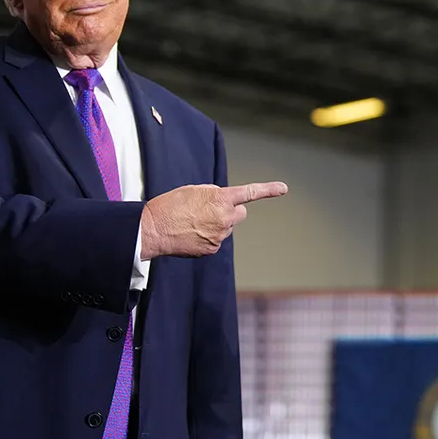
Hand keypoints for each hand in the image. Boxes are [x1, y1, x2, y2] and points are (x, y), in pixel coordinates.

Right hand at [139, 182, 287, 259]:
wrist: (153, 229)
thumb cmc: (171, 205)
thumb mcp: (194, 191)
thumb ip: (215, 194)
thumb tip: (225, 202)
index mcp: (221, 199)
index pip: (249, 192)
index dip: (268, 190)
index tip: (284, 188)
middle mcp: (225, 218)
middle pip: (240, 212)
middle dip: (231, 210)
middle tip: (212, 210)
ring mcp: (220, 236)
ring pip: (227, 227)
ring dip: (217, 223)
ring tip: (193, 222)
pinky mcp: (212, 249)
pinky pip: (216, 240)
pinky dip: (208, 237)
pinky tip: (191, 234)